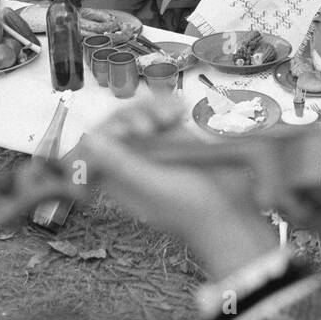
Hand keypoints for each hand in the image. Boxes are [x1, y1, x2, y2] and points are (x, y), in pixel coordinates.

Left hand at [79, 96, 274, 277]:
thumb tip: (90, 140)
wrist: (230, 213)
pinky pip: (161, 112)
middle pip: (117, 124)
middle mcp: (132, 160)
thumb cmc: (189, 207)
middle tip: (151, 126)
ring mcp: (154, 147)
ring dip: (150, 108)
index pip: (96, 145)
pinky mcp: (175, 137)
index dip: (106, 131)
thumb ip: (120, 162)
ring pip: (138, 114)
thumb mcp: (152, 185)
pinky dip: (168, 106)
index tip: (127, 132)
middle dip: (131, 117)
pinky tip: (181, 109)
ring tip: (171, 116)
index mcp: (117, 177)